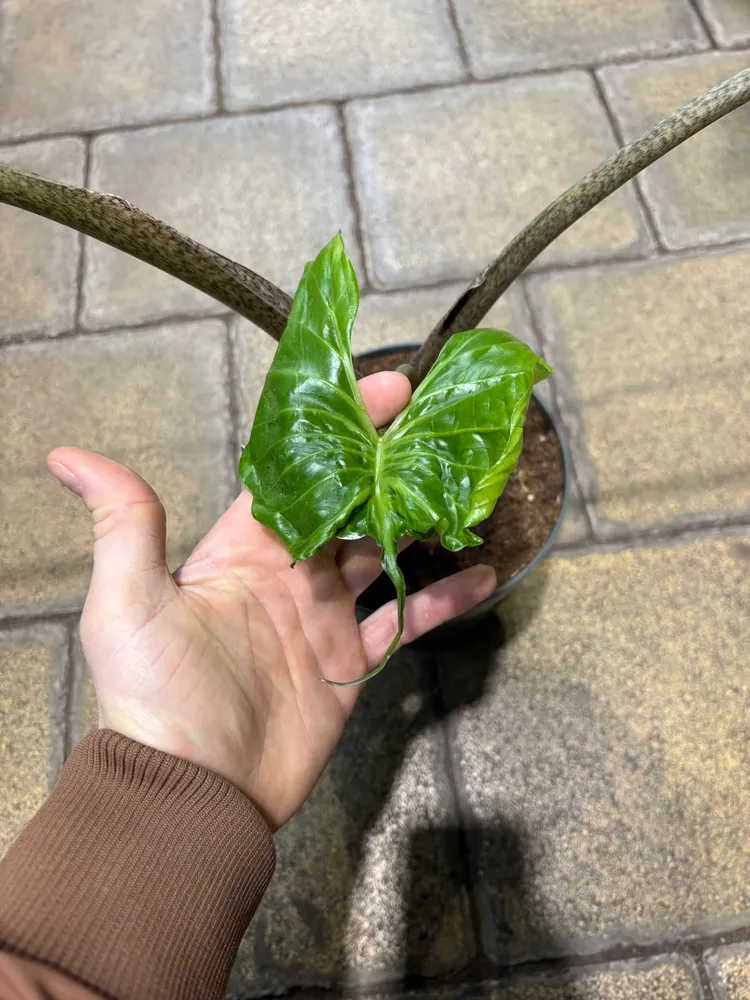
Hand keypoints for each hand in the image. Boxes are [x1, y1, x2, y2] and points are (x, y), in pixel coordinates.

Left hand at [48, 372, 495, 829]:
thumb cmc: (157, 694)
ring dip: (418, 520)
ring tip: (463, 487)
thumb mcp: (129, 601)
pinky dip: (442, 599)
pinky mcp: (350, 663)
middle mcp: (287, 574)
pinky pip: (405, 621)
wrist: (196, 792)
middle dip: (389, 466)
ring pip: (382, 554)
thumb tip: (68, 456)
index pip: (297, 472)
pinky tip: (483, 574)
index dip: (338, 429)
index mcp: (242, 548)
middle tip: (438, 430)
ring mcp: (323, 617)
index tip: (385, 393)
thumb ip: (125, 524)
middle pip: (347, 505)